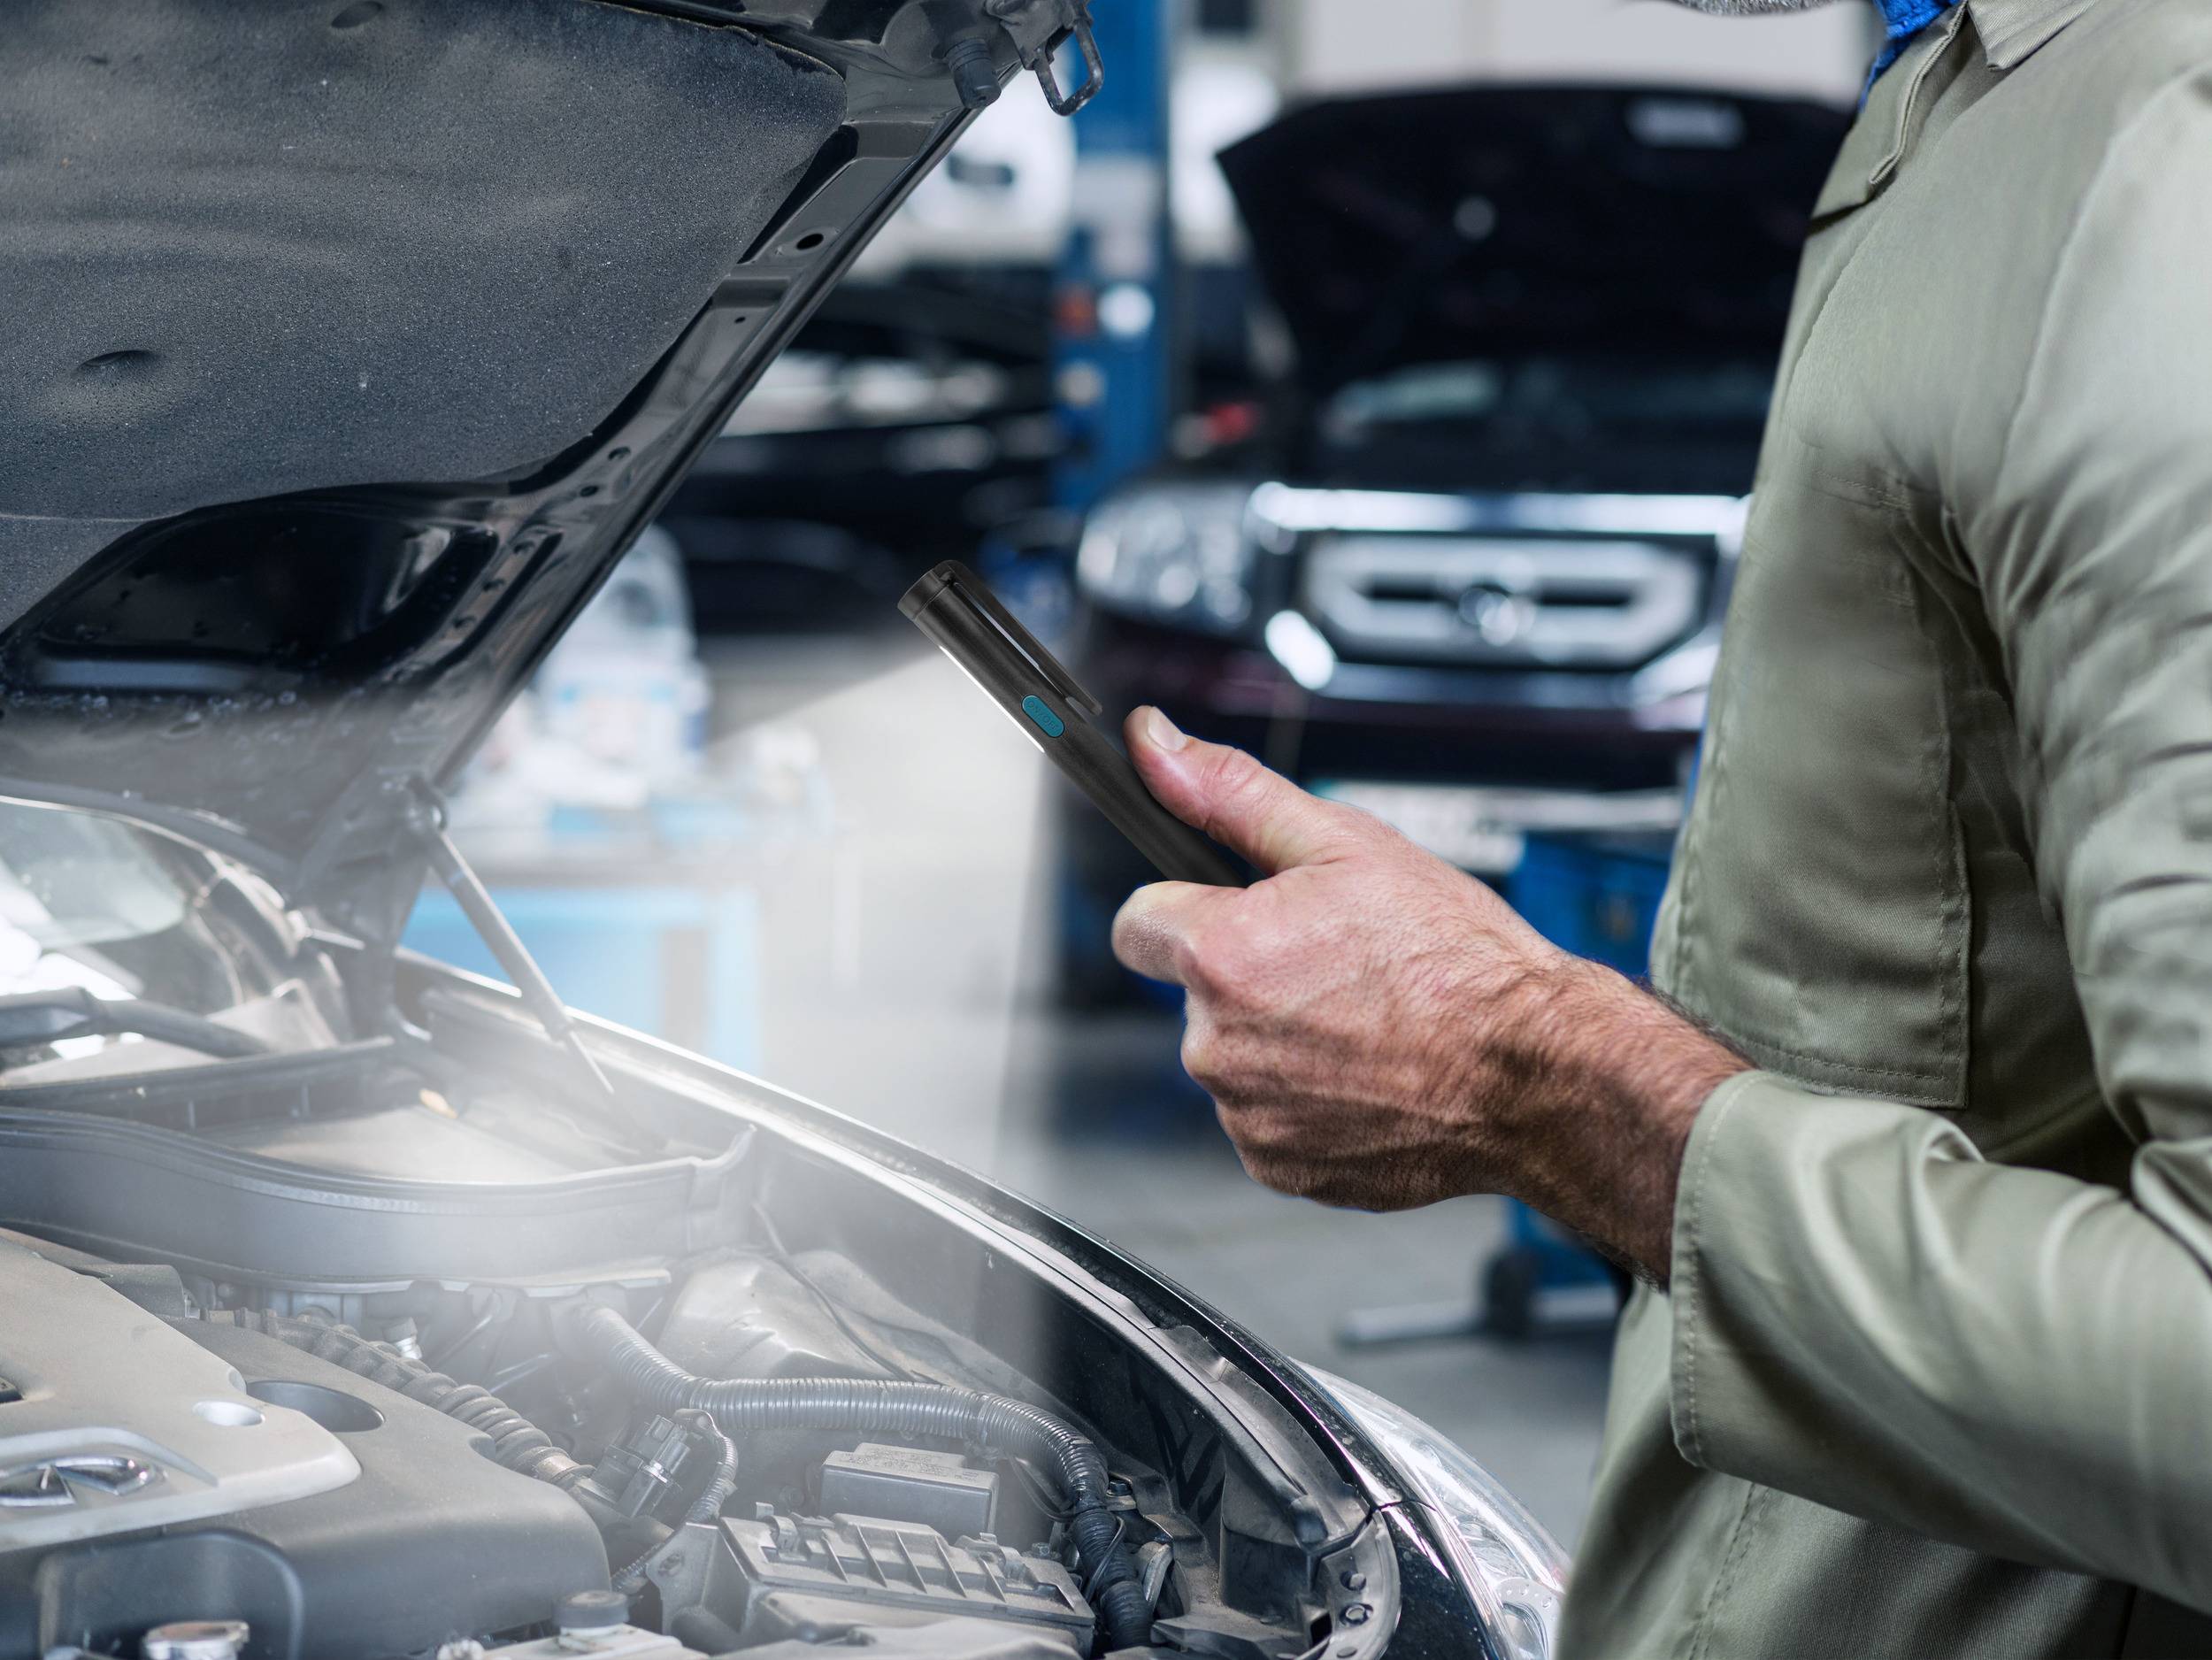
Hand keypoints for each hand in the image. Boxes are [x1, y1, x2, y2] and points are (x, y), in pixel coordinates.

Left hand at [1109, 708, 1748, 1278]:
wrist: (1534, 1071)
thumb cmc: (1455, 960)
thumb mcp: (1345, 843)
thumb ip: (1230, 793)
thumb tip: (1153, 746)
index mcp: (1221, 955)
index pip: (1137, 924)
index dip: (1185, 909)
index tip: (1231, 914)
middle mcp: (1217, 1045)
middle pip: (1195, 995)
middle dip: (1249, 976)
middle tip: (1336, 965)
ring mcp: (1247, 1114)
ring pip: (1235, 1059)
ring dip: (1279, 1040)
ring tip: (1365, 1021)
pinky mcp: (1280, 1165)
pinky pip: (1267, 1118)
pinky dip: (1307, 1099)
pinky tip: (1368, 1072)